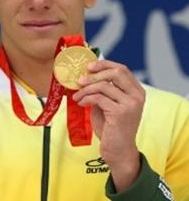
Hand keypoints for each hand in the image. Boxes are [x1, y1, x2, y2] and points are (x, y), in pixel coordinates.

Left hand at [72, 60, 144, 191]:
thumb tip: (85, 75)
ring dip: (86, 89)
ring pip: (104, 86)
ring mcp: (130, 104)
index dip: (104, 64)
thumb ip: (103, 90)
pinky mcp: (121, 113)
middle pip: (116, 72)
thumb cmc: (111, 127)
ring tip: (77, 96)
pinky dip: (86, 98)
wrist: (118, 150)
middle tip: (79, 81)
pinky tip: (81, 103)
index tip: (88, 66)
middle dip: (94, 74)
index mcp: (136, 91)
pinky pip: (99, 98)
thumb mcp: (107, 104)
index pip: (122, 69)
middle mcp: (137, 96)